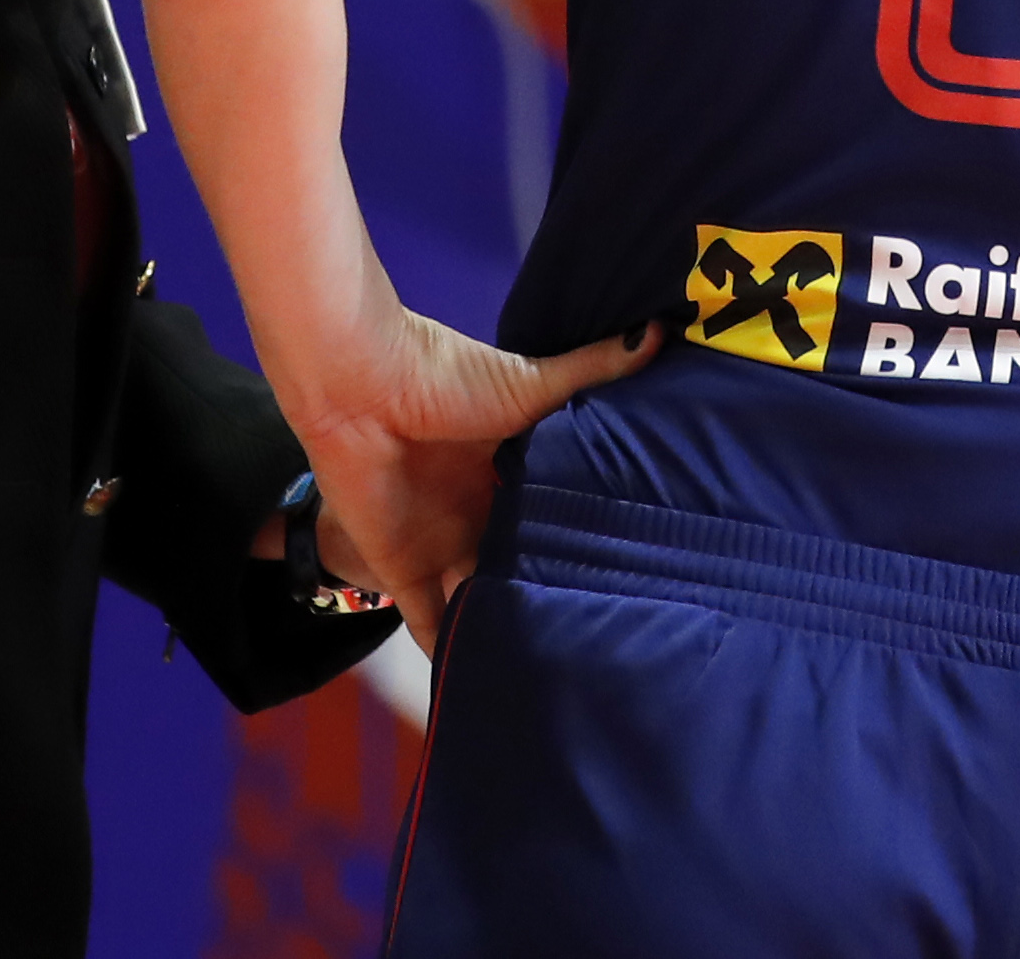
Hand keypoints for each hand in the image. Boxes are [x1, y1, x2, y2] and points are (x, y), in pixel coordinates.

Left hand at [287, 310, 661, 655]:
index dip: (588, 548)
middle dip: (549, 598)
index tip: (638, 579)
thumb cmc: (443, 375)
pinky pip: (428, 626)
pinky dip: (449, 654)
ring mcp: (440, 545)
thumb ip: (591, 369)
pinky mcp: (401, 571)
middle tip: (604, 641)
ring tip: (554, 677)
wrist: (359, 384)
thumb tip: (660, 330)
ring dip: (504, 632)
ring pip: (481, 603)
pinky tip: (482, 689)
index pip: (555, 521)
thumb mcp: (531, 383)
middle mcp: (479, 513)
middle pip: (521, 567)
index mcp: (511, 472)